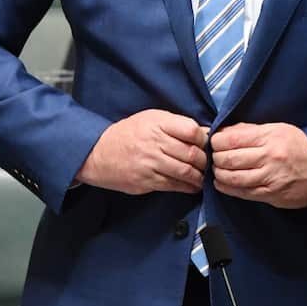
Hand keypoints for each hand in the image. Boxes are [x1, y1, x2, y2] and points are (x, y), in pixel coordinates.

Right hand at [76, 109, 209, 194]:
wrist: (98, 152)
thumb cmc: (129, 133)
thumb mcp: (151, 119)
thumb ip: (176, 125)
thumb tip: (204, 133)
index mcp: (157, 123)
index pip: (191, 130)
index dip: (204, 139)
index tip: (206, 144)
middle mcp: (154, 142)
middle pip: (191, 153)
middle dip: (204, 160)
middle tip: (208, 163)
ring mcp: (150, 163)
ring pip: (185, 171)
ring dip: (199, 176)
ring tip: (202, 177)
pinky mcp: (145, 180)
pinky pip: (173, 185)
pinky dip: (187, 187)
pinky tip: (192, 186)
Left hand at [211, 122, 306, 208]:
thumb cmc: (300, 146)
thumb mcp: (278, 129)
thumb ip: (250, 130)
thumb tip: (224, 132)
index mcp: (270, 137)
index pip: (231, 139)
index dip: (216, 141)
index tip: (214, 142)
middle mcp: (269, 157)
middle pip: (229, 159)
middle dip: (216, 158)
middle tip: (214, 157)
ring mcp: (271, 178)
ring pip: (233, 178)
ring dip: (219, 175)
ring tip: (217, 170)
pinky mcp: (272, 194)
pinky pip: (244, 193)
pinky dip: (228, 188)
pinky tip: (223, 184)